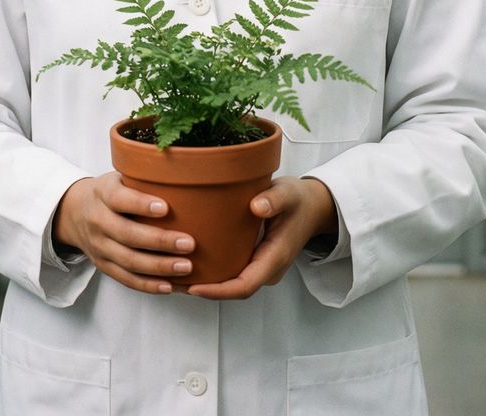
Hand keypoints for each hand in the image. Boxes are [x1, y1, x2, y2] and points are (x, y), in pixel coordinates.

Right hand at [53, 172, 195, 294]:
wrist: (74, 212)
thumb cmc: (109, 192)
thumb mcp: (119, 176)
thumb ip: (142, 178)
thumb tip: (184, 179)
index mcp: (103, 193)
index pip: (119, 199)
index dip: (141, 204)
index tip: (165, 208)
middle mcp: (98, 221)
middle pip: (128, 234)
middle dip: (160, 241)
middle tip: (188, 243)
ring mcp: (99, 246)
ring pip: (129, 261)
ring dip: (159, 266)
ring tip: (186, 266)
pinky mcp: (103, 265)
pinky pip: (126, 279)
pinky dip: (148, 285)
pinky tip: (169, 285)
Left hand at [183, 176, 337, 300]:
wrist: (313, 206)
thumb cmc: (298, 200)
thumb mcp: (288, 194)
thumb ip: (274, 200)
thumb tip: (257, 207)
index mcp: (275, 258)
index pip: (244, 285)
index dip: (219, 291)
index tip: (194, 287)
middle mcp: (267, 268)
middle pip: (233, 289)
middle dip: (204, 290)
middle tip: (172, 282)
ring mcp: (261, 266)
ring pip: (231, 284)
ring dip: (205, 283)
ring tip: (173, 276)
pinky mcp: (254, 260)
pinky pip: (232, 273)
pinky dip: (212, 273)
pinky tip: (190, 263)